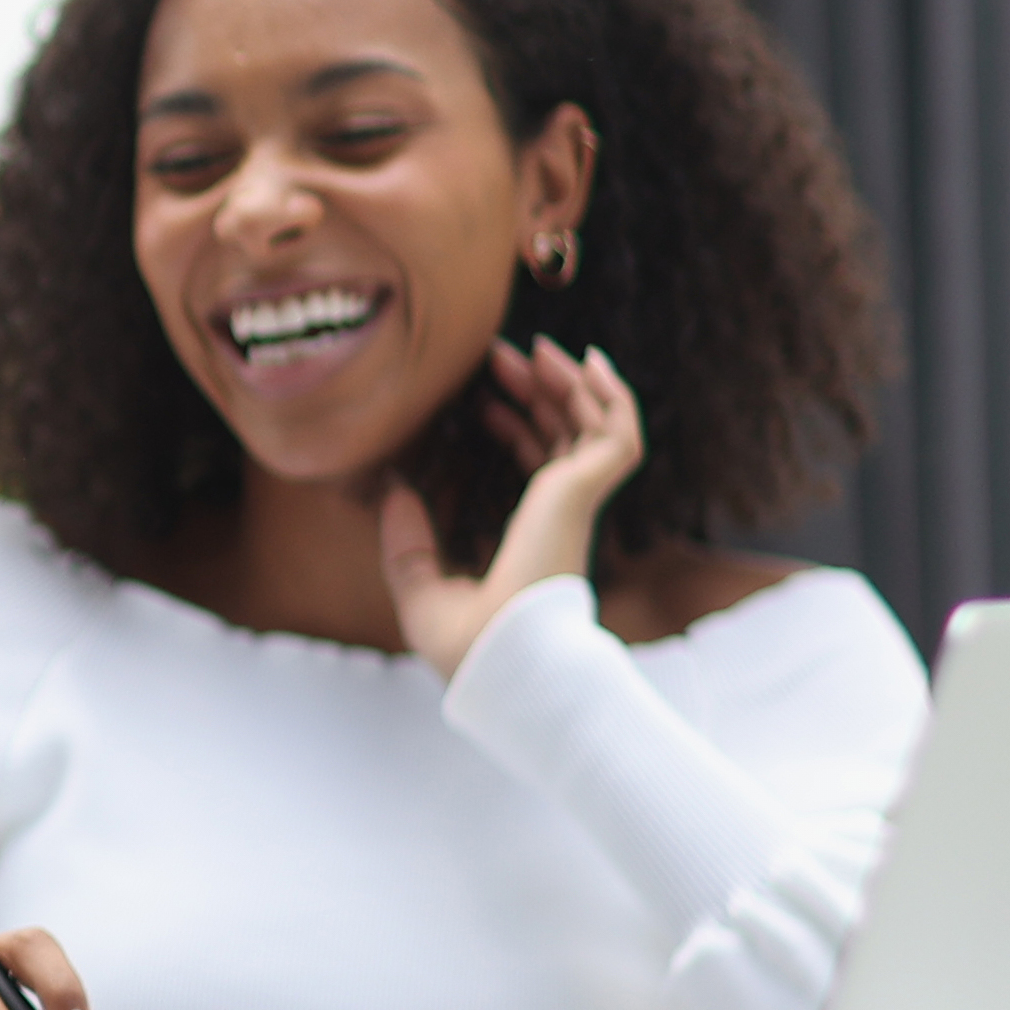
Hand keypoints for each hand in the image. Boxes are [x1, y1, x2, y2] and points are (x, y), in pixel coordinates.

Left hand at [379, 337, 645, 680]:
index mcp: (532, 536)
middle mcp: (561, 516)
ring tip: (536, 347)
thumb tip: (393, 492)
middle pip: (563, 435)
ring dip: (568, 382)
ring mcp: (577, 504)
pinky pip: (616, 434)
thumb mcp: (421, 592)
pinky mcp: (583, 493)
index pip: (538, 468)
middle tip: (500, 355)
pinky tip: (586, 363)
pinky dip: (611, 396)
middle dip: (538, 390)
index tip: (483, 398)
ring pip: (592, 426)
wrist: (500, 662)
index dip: (517, 427)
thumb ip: (407, 546)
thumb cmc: (467, 647)